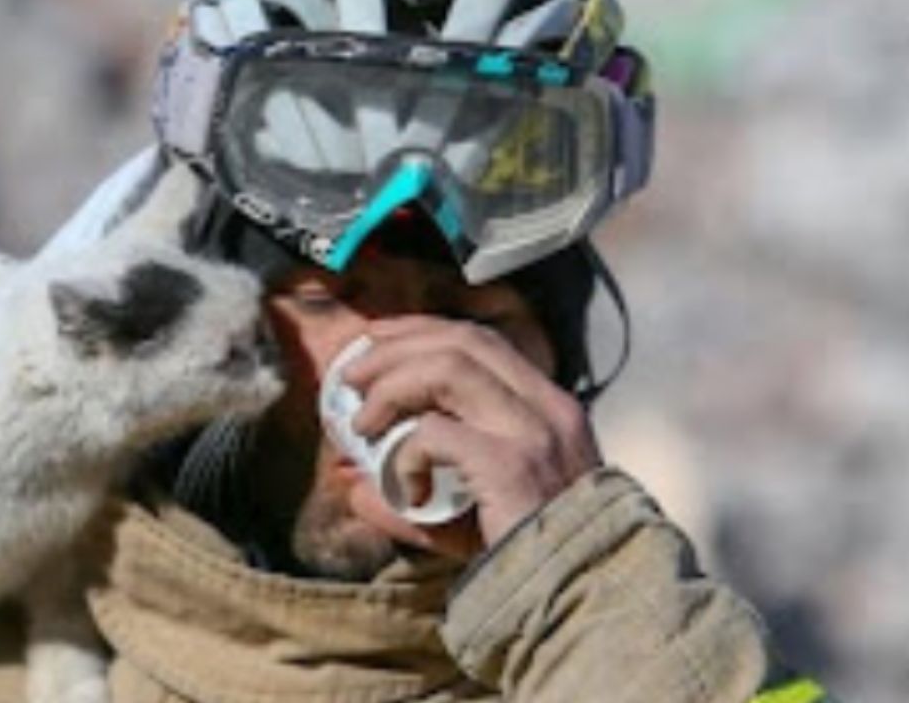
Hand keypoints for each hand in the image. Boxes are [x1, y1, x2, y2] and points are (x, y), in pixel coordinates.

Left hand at [343, 316, 601, 553]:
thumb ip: (409, 496)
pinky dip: (406, 453)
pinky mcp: (512, 465)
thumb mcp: (467, 515)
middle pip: (461, 341)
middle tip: (351, 375)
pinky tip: (404, 489)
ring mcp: (533, 432)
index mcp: (548, 407)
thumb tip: (350, 482)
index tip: (378, 341)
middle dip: (396, 347)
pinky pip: (437, 433)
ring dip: (392, 385)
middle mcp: (547, 408)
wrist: (578, 597)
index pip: (481, 340)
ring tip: (361, 422)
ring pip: (448, 367)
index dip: (423, 331)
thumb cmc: (526, 558)